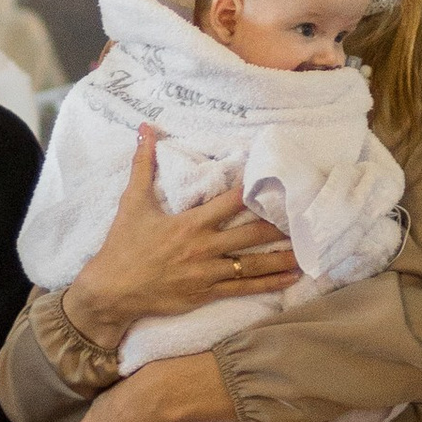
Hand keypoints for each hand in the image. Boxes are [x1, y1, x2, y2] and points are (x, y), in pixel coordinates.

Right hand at [65, 130, 299, 345]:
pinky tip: (290, 278)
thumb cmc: (123, 245)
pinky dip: (270, 283)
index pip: (230, 202)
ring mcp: (208, 273)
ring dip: (283, 256)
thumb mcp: (132, 202)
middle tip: (307, 218)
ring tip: (309, 249)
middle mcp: (204, 248)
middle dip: (280, 226)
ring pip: (254, 264)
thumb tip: (145, 128)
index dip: (255, 191)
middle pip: (251, 234)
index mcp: (190, 224)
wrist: (112, 290)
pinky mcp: (207, 293)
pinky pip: (245, 288)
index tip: (278, 181)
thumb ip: (143, 164)